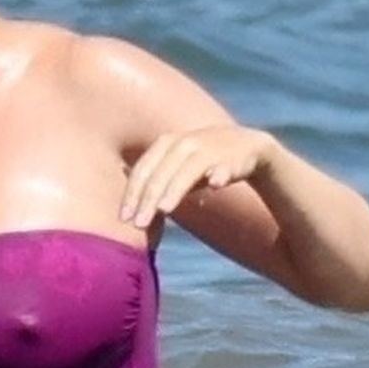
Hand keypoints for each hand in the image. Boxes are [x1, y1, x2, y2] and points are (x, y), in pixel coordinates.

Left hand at [119, 125, 278, 228]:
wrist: (246, 147)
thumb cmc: (202, 161)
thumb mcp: (174, 165)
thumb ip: (152, 178)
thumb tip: (123, 195)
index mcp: (165, 144)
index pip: (143, 169)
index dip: (132, 194)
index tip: (123, 219)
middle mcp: (184, 143)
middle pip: (161, 173)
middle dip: (148, 199)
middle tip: (139, 224)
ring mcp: (209, 149)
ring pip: (188, 171)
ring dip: (175, 189)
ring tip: (164, 209)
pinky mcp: (232, 158)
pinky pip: (225, 167)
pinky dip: (220, 174)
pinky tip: (215, 184)